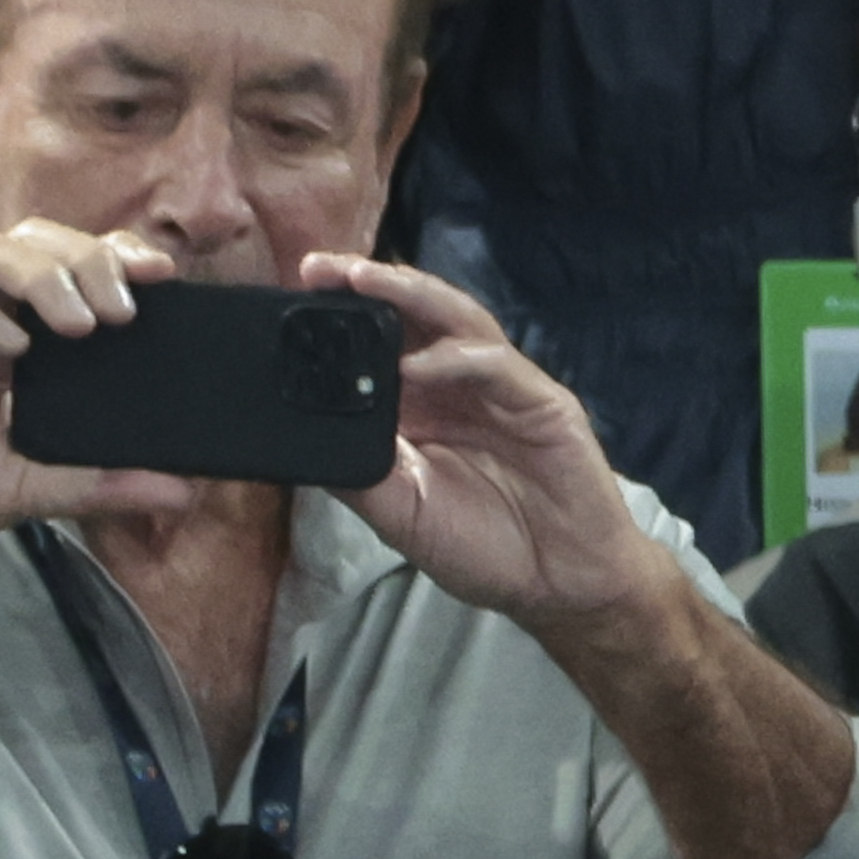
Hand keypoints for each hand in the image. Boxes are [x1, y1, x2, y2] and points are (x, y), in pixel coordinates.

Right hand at [0, 224, 193, 557]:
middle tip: (122, 308)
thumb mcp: (30, 493)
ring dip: (40, 276)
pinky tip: (11, 342)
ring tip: (79, 323)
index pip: (72, 274)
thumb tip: (184, 490)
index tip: (164, 275)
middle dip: (84, 260)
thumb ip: (101, 485)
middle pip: (34, 245)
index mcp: (21, 344)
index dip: (114, 260)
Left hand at [300, 250, 655, 627]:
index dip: (341, 313)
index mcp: (421, 406)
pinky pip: (496, 365)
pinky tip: (418, 367)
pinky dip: (456, 359)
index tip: (298, 294)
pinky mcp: (542, 400)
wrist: (560, 588)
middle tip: (320, 269)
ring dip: (408, 295)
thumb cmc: (487, 551)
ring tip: (363, 282)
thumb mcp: (403, 515)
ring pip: (454, 318)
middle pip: (413, 312)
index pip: (379, 339)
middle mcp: (457, 384)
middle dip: (367, 283)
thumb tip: (301, 431)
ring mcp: (501, 386)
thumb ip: (358, 472)